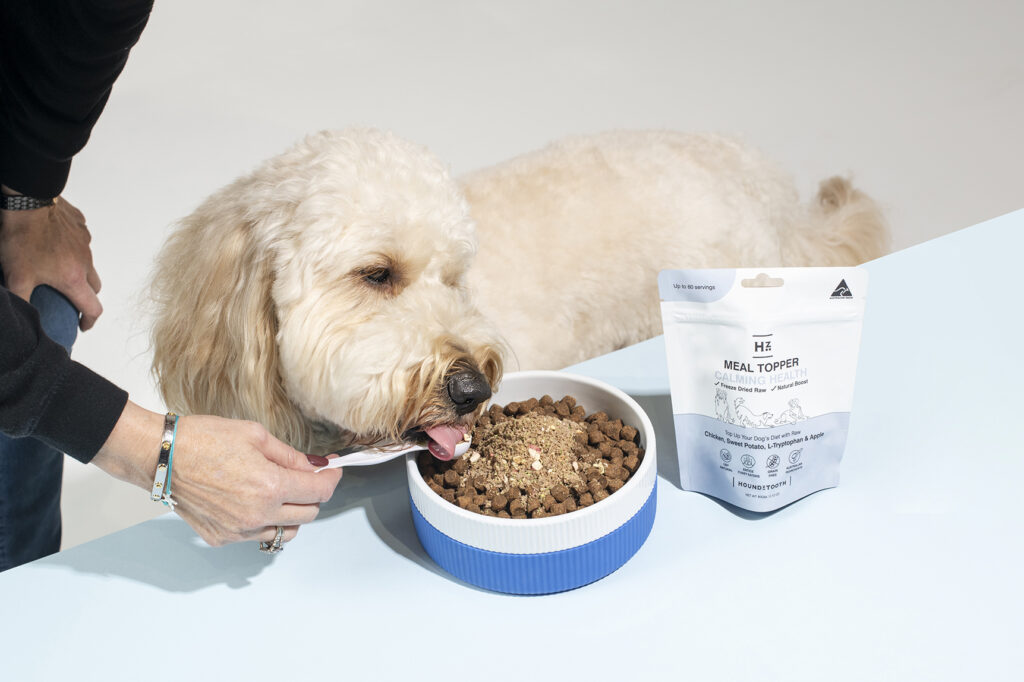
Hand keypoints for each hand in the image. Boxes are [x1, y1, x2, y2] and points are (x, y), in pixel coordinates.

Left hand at [0, 193, 102, 329]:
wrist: (28, 201)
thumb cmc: (23, 238)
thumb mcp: (15, 276)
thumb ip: (21, 300)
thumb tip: (23, 319)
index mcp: (73, 278)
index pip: (93, 307)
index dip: (89, 321)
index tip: (82, 325)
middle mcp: (85, 262)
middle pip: (95, 287)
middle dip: (86, 297)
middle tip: (68, 299)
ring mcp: (85, 242)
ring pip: (89, 263)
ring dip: (80, 272)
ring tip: (58, 268)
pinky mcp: (80, 226)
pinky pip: (81, 242)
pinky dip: (73, 249)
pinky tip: (55, 244)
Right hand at [92, 402, 343, 547]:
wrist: (162, 457)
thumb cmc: (204, 439)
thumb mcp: (256, 435)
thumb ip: (290, 456)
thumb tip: (314, 466)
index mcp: (270, 487)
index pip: (318, 492)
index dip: (332, 480)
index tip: (333, 472)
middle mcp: (258, 515)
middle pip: (308, 515)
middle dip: (313, 496)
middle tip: (307, 479)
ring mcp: (238, 530)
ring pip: (285, 532)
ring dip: (292, 515)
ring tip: (281, 493)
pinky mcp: (221, 537)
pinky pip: (256, 535)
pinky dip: (264, 522)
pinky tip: (253, 502)